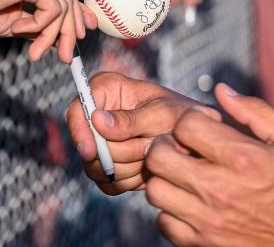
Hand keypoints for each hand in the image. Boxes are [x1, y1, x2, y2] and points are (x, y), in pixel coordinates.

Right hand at [0, 0, 86, 62]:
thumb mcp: (12, 22)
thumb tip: (63, 40)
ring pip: (64, 4)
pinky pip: (52, 7)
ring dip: (53, 34)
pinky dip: (41, 25)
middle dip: (69, 31)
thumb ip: (37, 26)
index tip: (66, 48)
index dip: (68, 22)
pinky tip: (17, 30)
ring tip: (34, 52)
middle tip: (65, 58)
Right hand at [64, 72, 219, 193]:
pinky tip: (147, 167)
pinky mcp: (107, 167)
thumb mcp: (161, 113)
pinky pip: (108, 184)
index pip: (77, 110)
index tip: (90, 151)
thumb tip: (96, 120)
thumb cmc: (181, 116)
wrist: (196, 141)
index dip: (80, 132)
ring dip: (129, 167)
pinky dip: (129, 181)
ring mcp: (100, 143)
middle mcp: (97, 115)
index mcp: (106, 89)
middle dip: (121, 151)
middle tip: (149, 144)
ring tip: (151, 152)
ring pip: (97, 167)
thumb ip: (130, 119)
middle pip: (89, 145)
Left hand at [144, 84, 273, 246]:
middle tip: (181, 147)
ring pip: (155, 189)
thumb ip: (255, 111)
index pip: (186, 125)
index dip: (190, 120)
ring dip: (166, 177)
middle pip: (158, 155)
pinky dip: (171, 210)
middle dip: (166, 144)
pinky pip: (163, 221)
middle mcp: (220, 189)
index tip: (200, 127)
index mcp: (242, 158)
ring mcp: (208, 220)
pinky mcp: (201, 245)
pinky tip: (191, 202)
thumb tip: (221, 90)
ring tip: (185, 175)